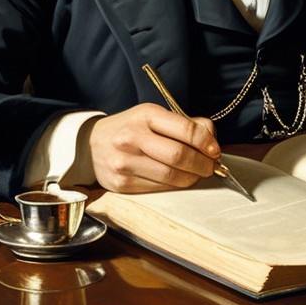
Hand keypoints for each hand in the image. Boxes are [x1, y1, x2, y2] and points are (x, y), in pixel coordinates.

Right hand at [88, 104, 219, 192]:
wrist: (90, 144)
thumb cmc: (130, 129)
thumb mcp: (153, 116)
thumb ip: (183, 125)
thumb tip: (211, 140)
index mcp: (145, 115)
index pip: (186, 129)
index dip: (206, 143)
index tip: (215, 151)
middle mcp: (132, 137)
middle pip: (179, 156)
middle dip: (202, 164)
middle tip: (210, 167)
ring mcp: (124, 162)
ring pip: (170, 176)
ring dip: (191, 178)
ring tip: (196, 174)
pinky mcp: (121, 184)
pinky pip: (157, 189)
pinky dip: (173, 186)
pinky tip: (177, 180)